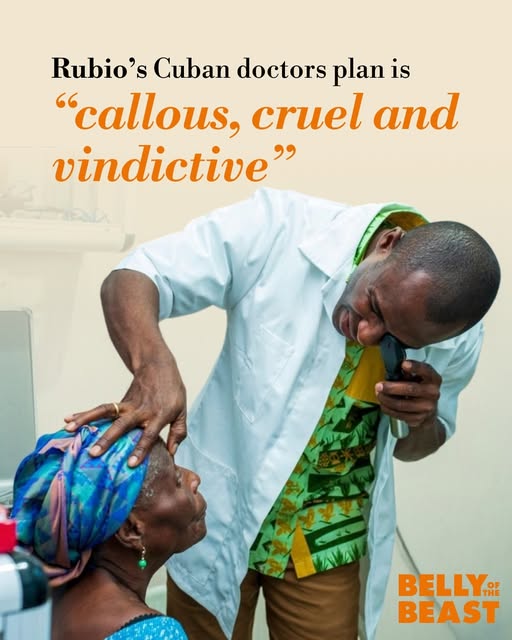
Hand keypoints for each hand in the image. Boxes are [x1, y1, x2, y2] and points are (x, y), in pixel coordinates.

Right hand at [64, 355, 186, 465]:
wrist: (159, 366)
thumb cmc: (172, 391)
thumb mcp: (182, 411)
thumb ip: (178, 432)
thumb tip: (172, 453)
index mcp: (159, 415)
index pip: (148, 435)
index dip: (140, 449)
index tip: (130, 464)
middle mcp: (141, 411)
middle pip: (123, 426)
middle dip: (108, 439)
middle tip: (94, 453)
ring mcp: (128, 405)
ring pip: (106, 413)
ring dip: (88, 421)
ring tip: (70, 430)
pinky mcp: (120, 402)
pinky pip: (101, 409)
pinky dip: (85, 413)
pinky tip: (69, 419)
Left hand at [375, 360, 441, 427]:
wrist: (427, 409)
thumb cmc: (419, 388)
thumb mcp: (417, 376)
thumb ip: (408, 372)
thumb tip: (393, 369)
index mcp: (433, 378)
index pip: (426, 370)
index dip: (415, 367)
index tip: (403, 364)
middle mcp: (433, 393)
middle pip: (411, 389)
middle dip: (392, 387)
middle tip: (379, 385)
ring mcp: (427, 407)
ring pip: (402, 405)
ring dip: (386, 399)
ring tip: (378, 394)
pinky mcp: (419, 419)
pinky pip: (400, 415)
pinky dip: (388, 409)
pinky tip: (383, 404)